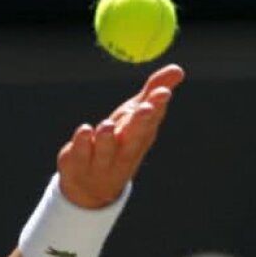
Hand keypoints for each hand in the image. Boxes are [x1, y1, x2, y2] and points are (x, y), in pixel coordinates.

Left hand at [57, 64, 184, 208]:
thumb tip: (178, 68)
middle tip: (145, 108)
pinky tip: (84, 130)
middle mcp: (123, 152)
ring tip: (106, 126)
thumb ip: (153, 91)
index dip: (156, 108)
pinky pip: (79, 153)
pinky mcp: (77, 165)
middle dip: (140, 123)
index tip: (162, 93)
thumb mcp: (134, 116)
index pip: (150, 123)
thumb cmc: (119, 142)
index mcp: (139, 139)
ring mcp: (100, 162)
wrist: (91, 188)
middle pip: (133, 139)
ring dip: (106, 138)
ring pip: (105, 149)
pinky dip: (81, 142)